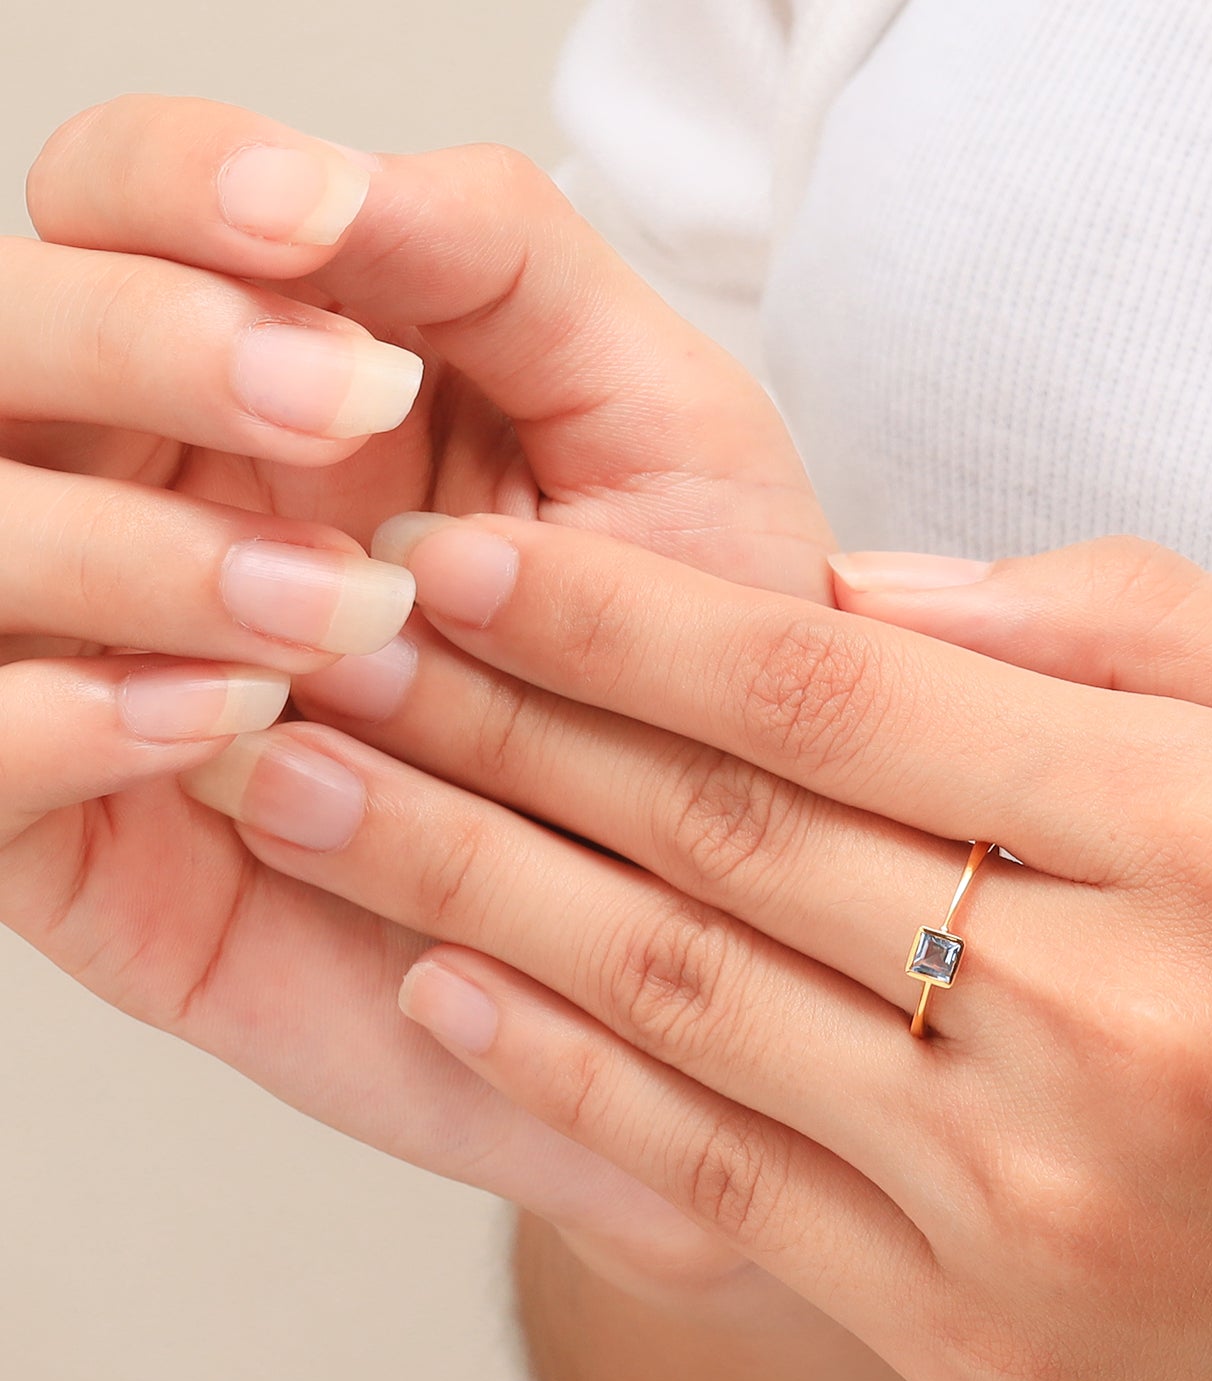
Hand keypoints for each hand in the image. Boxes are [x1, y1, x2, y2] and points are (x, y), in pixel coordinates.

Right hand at [4, 97, 830, 1280]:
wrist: (707, 932)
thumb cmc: (691, 686)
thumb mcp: (663, 444)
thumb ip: (513, 275)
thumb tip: (341, 186)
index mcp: (265, 380)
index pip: (119, 207)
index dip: (184, 189)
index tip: (324, 233)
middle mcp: (153, 498)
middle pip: (0, 341)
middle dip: (142, 343)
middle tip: (344, 406)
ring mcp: (94, 663)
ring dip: (126, 546)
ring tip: (337, 612)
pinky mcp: (85, 842)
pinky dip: (65, 721)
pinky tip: (238, 728)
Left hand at [183, 513, 1211, 1380]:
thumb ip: (1139, 626)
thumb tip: (878, 587)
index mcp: (1211, 833)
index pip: (834, 688)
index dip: (620, 609)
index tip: (466, 554)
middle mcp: (1103, 1017)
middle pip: (722, 834)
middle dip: (491, 720)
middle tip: (320, 639)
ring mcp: (1023, 1200)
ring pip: (682, 1002)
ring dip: (465, 879)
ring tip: (304, 786)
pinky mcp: (978, 1336)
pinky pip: (725, 1184)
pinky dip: (565, 1083)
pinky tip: (443, 985)